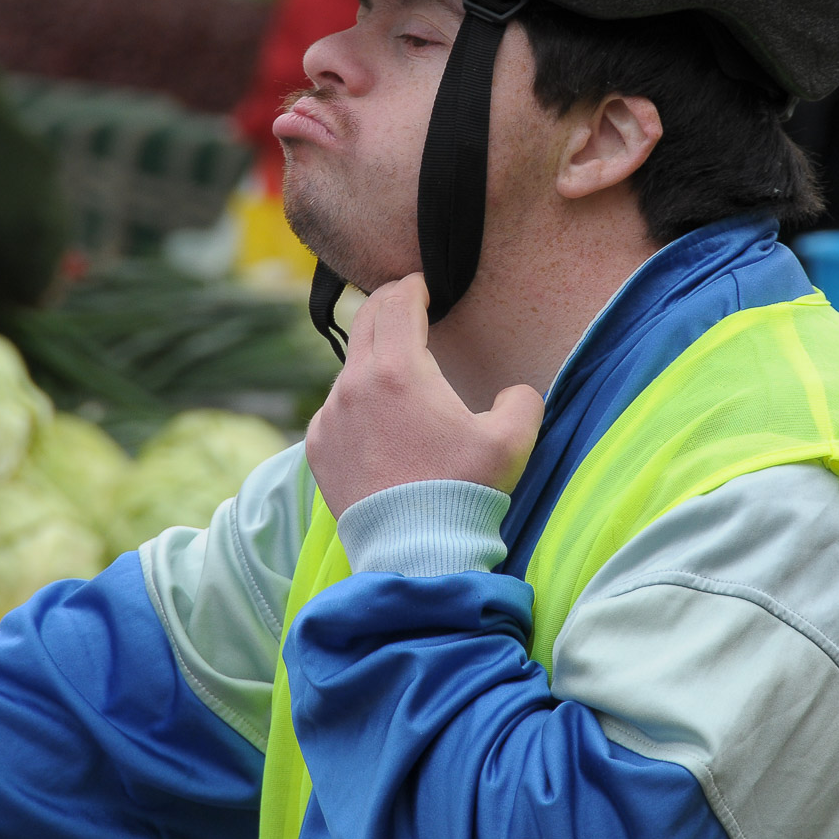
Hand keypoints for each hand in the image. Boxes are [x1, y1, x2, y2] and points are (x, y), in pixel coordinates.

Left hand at [304, 274, 543, 518]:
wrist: (415, 554)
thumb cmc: (463, 492)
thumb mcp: (512, 440)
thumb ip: (522, 400)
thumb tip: (516, 392)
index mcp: (399, 370)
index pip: (398, 303)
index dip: (414, 287)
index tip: (424, 285)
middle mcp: (354, 384)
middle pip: (366, 321)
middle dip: (388, 306)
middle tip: (406, 303)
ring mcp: (329, 416)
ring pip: (349, 366)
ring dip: (373, 357)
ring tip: (396, 368)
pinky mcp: (317, 447)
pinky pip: (335, 407)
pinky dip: (355, 399)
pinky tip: (377, 417)